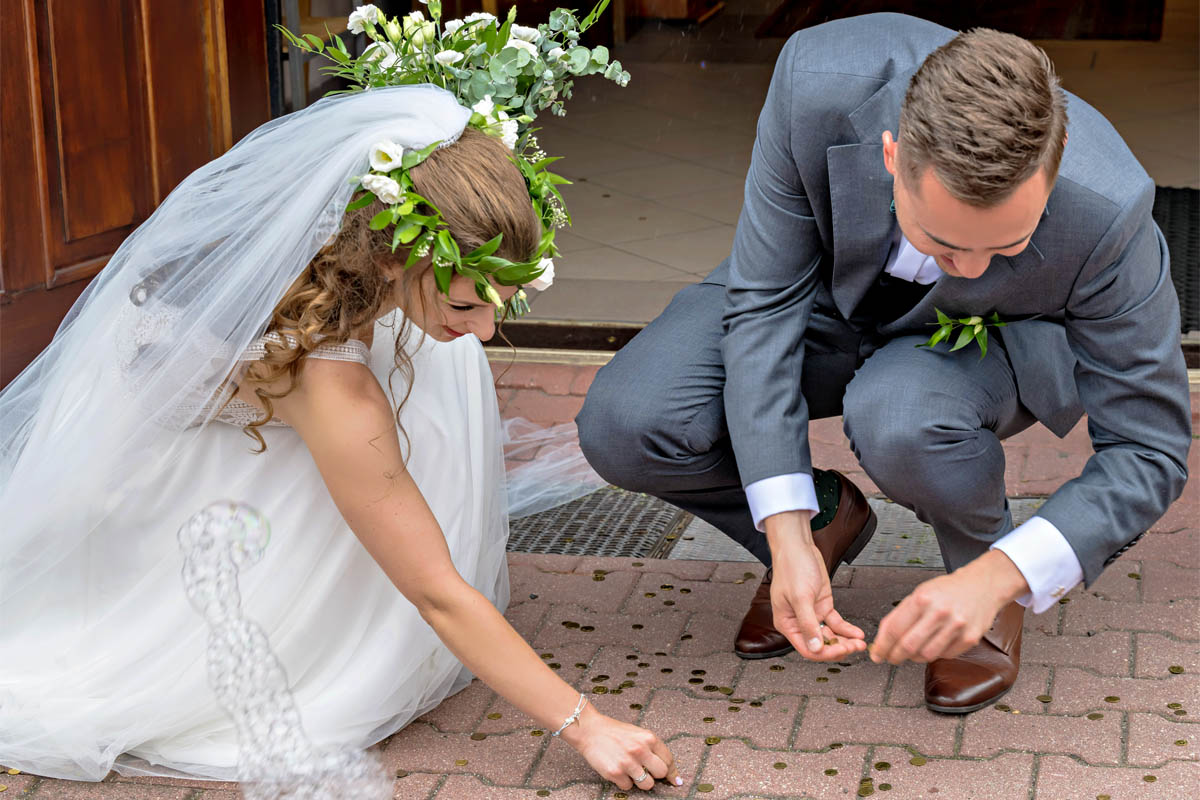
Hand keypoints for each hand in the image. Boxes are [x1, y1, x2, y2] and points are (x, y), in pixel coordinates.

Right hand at [561, 703, 680, 791]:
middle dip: (655, 775)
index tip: (674, 780)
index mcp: (648, 738)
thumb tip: (669, 770)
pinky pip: (628, 787)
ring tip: (630, 771)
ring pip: (647, 784)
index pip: (669, 760)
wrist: (590, 730)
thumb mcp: (637, 734)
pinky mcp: (615, 772)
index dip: (671, 771)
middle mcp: (640, 750)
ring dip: (640, 781)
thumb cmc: (615, 732)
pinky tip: (618, 770)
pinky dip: (624, 782)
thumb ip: (652, 748)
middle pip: (661, 773)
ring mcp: (628, 762)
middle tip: (646, 771)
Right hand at [765, 512, 866, 661]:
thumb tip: (815, 648)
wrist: (798, 548)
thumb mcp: (801, 598)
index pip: (807, 648)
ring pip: (830, 635)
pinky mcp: (823, 606)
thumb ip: (808, 625)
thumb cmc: (792, 568)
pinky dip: (847, 629)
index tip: (841, 650)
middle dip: (838, 647)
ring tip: (859, 642)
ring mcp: (812, 614)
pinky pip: (836, 623)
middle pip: (820, 644)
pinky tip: (857, 633)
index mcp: (787, 623)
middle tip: (854, 647)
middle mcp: (799, 621)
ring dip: (845, 640)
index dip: (825, 653)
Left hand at [870, 550, 1028, 664]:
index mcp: (922, 599)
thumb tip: (882, 639)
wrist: (981, 585)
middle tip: (890, 658)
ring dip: (914, 657)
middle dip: (895, 656)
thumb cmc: (947, 589)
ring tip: (912, 651)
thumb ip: (899, 615)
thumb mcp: (919, 594)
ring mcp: (956, 627)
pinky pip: (944, 656)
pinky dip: (934, 654)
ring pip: (926, 655)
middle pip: (908, 646)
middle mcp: (940, 613)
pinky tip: (932, 644)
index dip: (882, 646)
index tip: (877, 654)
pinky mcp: (970, 639)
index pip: (894, 630)